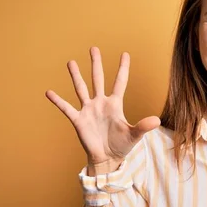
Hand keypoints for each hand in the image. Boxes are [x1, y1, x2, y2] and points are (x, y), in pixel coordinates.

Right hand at [45, 46, 159, 164]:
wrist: (107, 158)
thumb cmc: (121, 145)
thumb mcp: (134, 135)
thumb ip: (144, 126)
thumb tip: (157, 120)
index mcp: (115, 104)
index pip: (120, 82)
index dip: (123, 68)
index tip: (125, 54)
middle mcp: (101, 103)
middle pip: (98, 79)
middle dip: (96, 64)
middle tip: (94, 48)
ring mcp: (89, 110)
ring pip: (81, 89)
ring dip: (76, 76)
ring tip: (71, 62)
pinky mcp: (79, 120)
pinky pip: (67, 108)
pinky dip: (58, 101)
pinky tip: (49, 92)